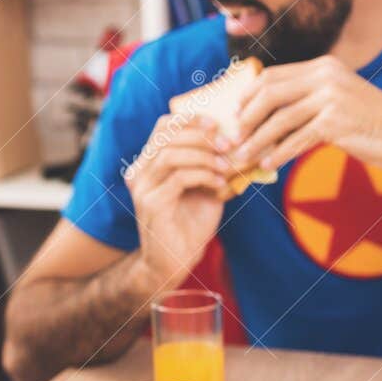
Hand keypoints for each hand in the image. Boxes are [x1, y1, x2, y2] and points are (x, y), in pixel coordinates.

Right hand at [124, 113, 229, 289]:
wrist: (175, 261)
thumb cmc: (190, 223)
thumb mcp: (205, 186)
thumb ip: (214, 163)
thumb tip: (242, 140)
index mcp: (148, 163)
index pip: (163, 126)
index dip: (191, 119)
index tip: (219, 125)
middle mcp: (139, 172)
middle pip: (167, 136)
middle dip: (202, 136)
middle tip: (230, 144)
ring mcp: (142, 188)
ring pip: (171, 154)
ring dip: (205, 156)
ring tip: (227, 166)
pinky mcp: (151, 204)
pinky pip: (179, 178)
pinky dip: (204, 176)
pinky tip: (220, 185)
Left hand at [234, 55, 381, 173]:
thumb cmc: (369, 123)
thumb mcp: (338, 99)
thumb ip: (307, 99)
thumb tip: (265, 116)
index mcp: (324, 67)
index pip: (272, 76)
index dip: (247, 96)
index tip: (234, 115)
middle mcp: (326, 76)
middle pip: (268, 94)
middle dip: (244, 119)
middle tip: (230, 139)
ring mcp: (331, 97)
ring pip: (279, 120)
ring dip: (256, 142)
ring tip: (242, 158)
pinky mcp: (335, 122)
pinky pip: (296, 140)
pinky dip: (278, 154)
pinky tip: (267, 164)